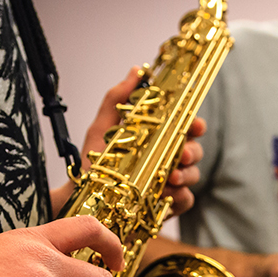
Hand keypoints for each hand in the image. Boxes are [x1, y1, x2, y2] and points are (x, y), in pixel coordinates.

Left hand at [79, 67, 202, 216]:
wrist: (81, 200)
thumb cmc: (92, 165)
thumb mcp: (100, 129)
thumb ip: (117, 99)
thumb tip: (136, 70)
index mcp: (157, 139)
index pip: (185, 128)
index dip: (195, 124)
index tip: (195, 125)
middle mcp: (166, 160)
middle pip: (195, 151)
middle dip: (192, 151)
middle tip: (181, 155)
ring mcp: (169, 184)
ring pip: (194, 175)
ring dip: (187, 174)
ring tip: (170, 178)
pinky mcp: (167, 206)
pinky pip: (186, 200)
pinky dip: (180, 196)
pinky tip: (166, 195)